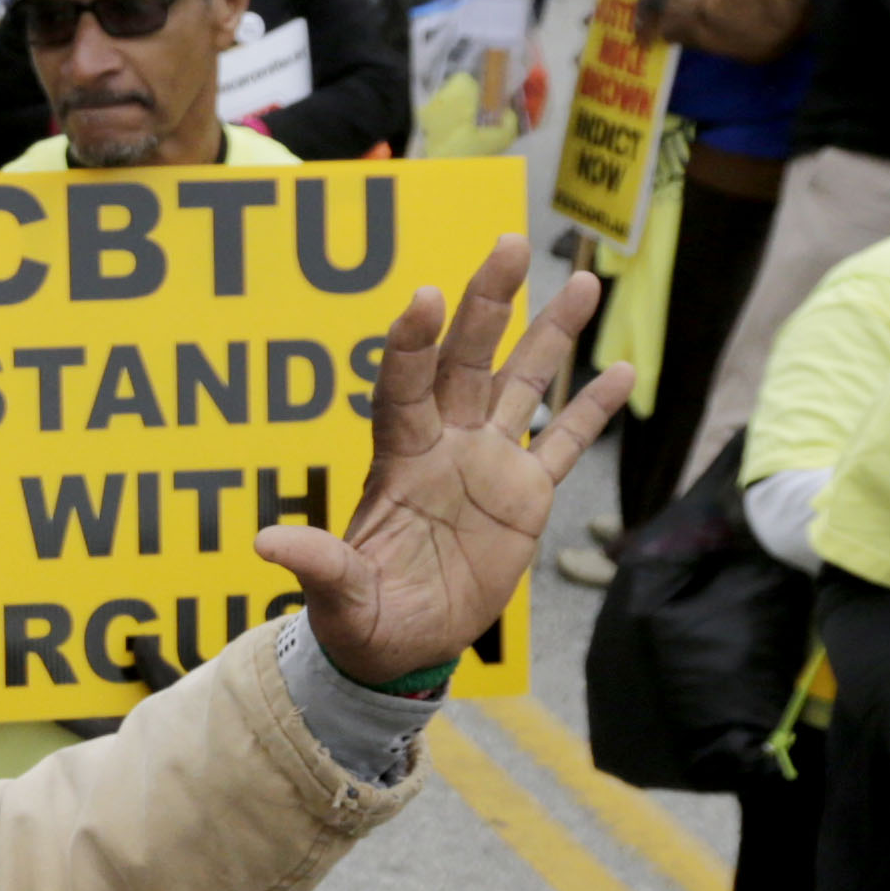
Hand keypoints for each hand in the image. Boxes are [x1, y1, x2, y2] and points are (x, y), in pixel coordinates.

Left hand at [257, 235, 628, 686]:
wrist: (401, 646)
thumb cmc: (360, 617)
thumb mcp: (338, 596)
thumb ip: (318, 564)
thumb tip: (265, 542)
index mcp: (397, 460)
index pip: (402, 387)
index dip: (411, 344)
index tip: (426, 298)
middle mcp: (443, 444)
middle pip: (465, 361)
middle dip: (487, 304)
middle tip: (508, 244)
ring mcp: (486, 463)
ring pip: (521, 384)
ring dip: (550, 335)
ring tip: (581, 282)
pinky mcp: (524, 495)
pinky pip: (564, 443)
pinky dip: (592, 409)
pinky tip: (625, 370)